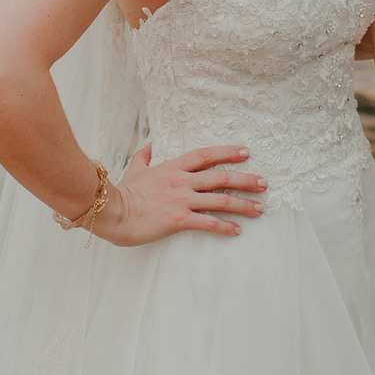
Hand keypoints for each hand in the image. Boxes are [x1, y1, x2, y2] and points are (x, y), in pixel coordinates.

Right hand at [96, 143, 266, 246]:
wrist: (111, 211)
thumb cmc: (122, 192)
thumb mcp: (135, 169)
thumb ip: (144, 155)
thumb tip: (149, 144)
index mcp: (173, 167)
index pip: (207, 155)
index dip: (228, 153)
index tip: (246, 153)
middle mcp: (182, 181)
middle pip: (222, 177)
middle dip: (246, 180)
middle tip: (264, 183)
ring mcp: (181, 200)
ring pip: (220, 200)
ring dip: (243, 205)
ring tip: (259, 209)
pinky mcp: (179, 220)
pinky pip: (208, 223)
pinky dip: (225, 227)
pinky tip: (236, 230)